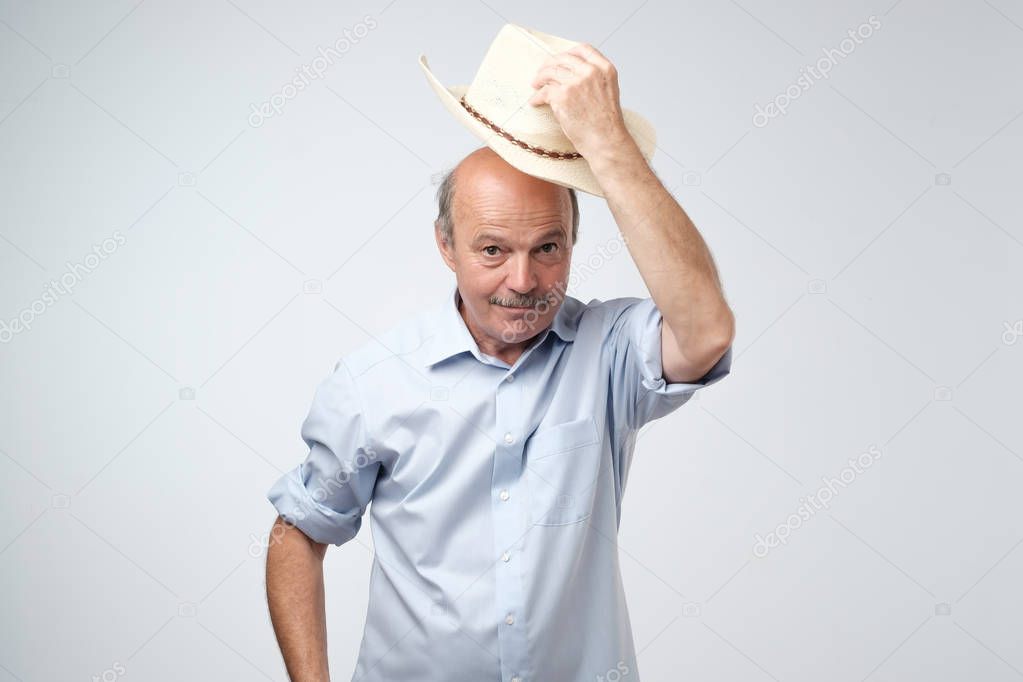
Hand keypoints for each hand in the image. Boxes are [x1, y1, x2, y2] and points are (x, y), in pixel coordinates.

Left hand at [528, 44, 631, 158]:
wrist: (605, 141)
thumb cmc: (606, 124)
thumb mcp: (608, 92)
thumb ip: (594, 79)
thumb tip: (571, 74)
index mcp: (604, 69)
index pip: (584, 49)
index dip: (568, 52)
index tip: (560, 59)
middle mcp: (590, 72)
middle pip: (563, 59)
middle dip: (550, 64)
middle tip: (542, 71)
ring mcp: (576, 82)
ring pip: (551, 72)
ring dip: (540, 78)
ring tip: (535, 84)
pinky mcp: (562, 96)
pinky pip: (544, 92)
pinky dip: (537, 97)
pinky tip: (535, 101)